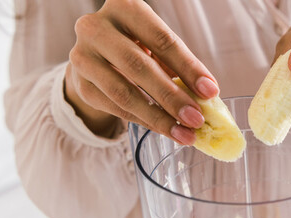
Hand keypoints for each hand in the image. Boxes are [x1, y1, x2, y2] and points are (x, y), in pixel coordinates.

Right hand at [64, 0, 219, 144]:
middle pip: (139, 66)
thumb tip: (206, 95)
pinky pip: (115, 107)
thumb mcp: (157, 44)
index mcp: (123, 6)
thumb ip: (178, 64)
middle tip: (196, 118)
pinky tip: (163, 128)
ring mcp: (82, 56)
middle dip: (172, 97)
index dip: (188, 67)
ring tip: (183, 132)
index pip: (162, 39)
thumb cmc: (137, 45)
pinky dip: (143, 121)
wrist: (96, 54)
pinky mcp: (80, 83)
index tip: (210, 91)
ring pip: (123, 93)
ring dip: (158, 117)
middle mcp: (95, 27)